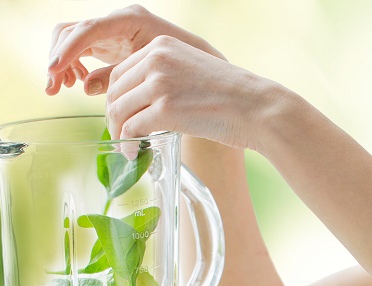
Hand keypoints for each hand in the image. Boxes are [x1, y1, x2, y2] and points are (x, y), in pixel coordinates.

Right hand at [46, 4, 220, 96]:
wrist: (194, 67)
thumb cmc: (179, 69)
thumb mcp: (149, 74)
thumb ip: (118, 78)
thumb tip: (86, 86)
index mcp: (130, 20)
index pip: (90, 29)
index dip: (69, 49)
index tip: (54, 69)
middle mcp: (115, 20)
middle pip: (71, 30)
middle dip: (58, 57)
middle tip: (53, 87)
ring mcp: (108, 30)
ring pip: (69, 38)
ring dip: (60, 62)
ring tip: (61, 87)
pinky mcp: (105, 42)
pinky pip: (78, 48)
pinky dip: (71, 65)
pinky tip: (76, 83)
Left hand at [46, 6, 271, 149]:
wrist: (257, 107)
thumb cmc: (232, 96)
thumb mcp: (193, 71)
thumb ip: (167, 76)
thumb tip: (145, 101)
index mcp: (161, 46)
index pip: (121, 71)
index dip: (117, 98)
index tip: (123, 117)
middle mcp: (156, 59)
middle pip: (115, 90)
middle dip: (114, 117)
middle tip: (122, 137)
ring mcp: (159, 83)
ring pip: (119, 110)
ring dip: (118, 133)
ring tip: (127, 148)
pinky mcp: (165, 108)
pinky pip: (132, 128)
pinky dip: (128, 144)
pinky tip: (134, 154)